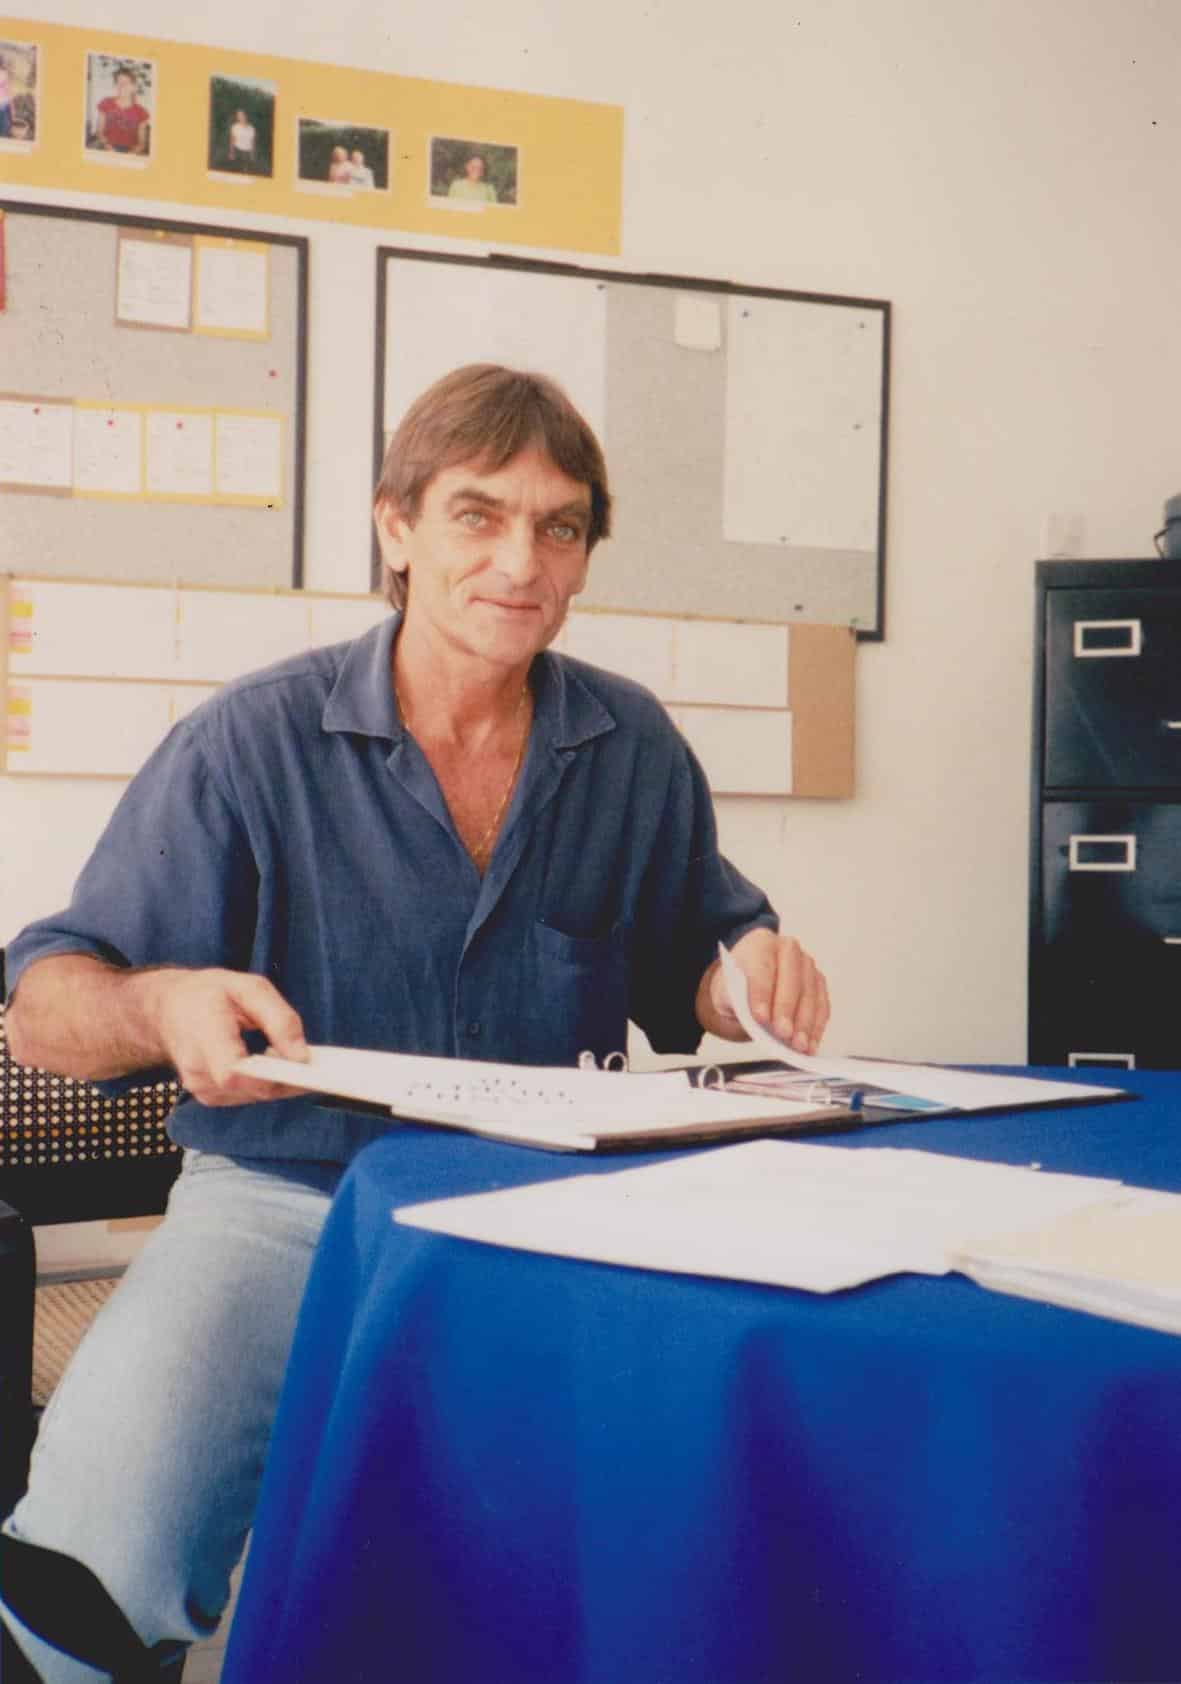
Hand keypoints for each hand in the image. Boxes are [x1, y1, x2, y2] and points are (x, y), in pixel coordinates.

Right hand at [145, 968, 310, 1107]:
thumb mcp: (249, 988)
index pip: (234, 1072)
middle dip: (288, 1077)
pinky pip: (248, 1096)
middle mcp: (199, 1070)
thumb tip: (302, 1055)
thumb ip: (279, 1019)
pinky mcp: (210, 1096)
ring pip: (254, 1096)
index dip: (272, 1074)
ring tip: (290, 1057)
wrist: (169, 1009)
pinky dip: (265, 1084)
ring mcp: (202, 1088)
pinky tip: (271, 1065)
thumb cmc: (208, 994)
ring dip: (278, 1081)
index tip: (303, 1067)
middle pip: (252, 1089)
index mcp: (205, 1035)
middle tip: (315, 1062)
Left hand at [701, 928, 829, 1053]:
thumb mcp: (725, 991)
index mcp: (760, 943)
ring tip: (799, 1046)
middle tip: (783, 1034)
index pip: (762, 968)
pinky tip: (811, 1044)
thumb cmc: (736, 986)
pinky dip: (817, 1027)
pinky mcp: (818, 982)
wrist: (748, 983)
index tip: (760, 1017)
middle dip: (787, 1010)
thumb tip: (753, 1016)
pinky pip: (821, 1004)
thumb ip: (734, 999)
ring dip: (805, 1023)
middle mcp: (788, 948)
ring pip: (809, 993)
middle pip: (790, 979)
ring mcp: (807, 964)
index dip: (761, 993)